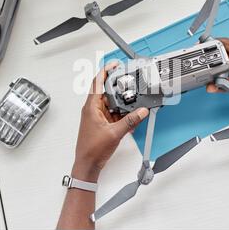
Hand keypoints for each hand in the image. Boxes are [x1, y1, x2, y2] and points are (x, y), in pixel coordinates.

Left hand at [72, 63, 148, 181]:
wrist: (87, 165)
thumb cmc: (92, 150)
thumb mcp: (115, 133)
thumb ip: (130, 121)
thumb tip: (141, 111)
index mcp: (91, 107)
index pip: (97, 82)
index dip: (106, 71)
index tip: (115, 64)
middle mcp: (93, 109)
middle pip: (107, 91)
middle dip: (119, 89)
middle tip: (131, 85)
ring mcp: (97, 116)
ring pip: (112, 103)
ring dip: (122, 105)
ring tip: (133, 106)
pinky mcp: (102, 124)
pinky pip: (113, 114)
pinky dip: (122, 116)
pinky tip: (130, 120)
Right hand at [207, 38, 228, 105]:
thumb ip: (225, 85)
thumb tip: (212, 85)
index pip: (226, 42)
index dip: (213, 42)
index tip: (203, 45)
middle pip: (224, 51)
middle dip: (212, 55)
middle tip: (202, 60)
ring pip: (225, 60)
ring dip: (217, 65)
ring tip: (208, 70)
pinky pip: (228, 69)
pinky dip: (222, 72)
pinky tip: (217, 77)